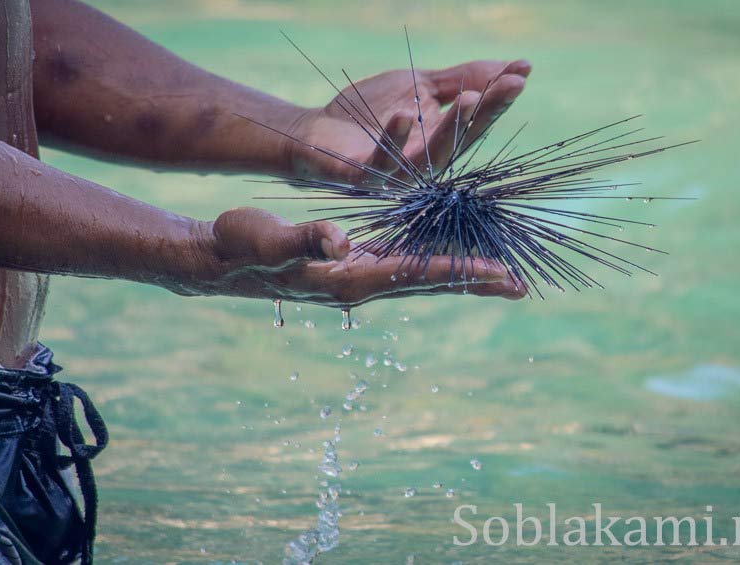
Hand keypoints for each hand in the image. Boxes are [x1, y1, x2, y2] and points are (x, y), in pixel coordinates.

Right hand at [187, 207, 524, 305]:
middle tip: (520, 285)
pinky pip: (404, 263)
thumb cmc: (241, 246)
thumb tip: (340, 240)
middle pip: (430, 282)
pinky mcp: (353, 263)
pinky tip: (451, 254)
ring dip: (461, 274)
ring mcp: (359, 275)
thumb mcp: (269, 238)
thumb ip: (305, 239)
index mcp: (350, 278)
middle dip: (475, 282)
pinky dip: (434, 260)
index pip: (417, 275)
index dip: (461, 272)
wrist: (219, 261)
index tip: (501, 274)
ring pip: (421, 274)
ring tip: (499, 275)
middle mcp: (361, 282)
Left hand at [286, 59, 530, 182]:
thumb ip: (463, 78)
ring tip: (468, 97)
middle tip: (508, 86)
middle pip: (461, 141)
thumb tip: (519, 67)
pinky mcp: (362, 175)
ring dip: (451, 128)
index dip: (498, 100)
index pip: (475, 122)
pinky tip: (406, 113)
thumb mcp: (421, 88)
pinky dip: (395, 137)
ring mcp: (395, 173)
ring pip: (429, 155)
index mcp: (441, 143)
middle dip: (486, 114)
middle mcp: (424, 164)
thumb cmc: (371, 114)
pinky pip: (382, 160)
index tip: (521, 76)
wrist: (317, 132)